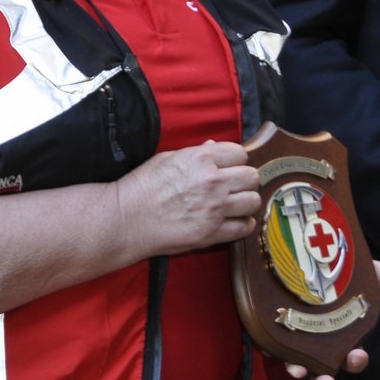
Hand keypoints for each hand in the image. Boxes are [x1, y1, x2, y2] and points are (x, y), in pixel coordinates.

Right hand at [112, 140, 260, 258]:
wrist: (126, 220)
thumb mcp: (167, 159)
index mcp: (200, 159)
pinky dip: (242, 224)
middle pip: (251, 176)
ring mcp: (214, 208)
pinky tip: (232, 221)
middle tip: (233, 186)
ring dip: (246, 202)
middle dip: (244, 180)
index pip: (239, 153)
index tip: (228, 167)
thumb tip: (214, 147)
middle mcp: (212, 182)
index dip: (234, 160)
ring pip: (253, 201)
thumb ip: (196, 153)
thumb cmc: (142, 187)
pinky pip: (245, 227)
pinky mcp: (212, 233)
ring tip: (234, 205)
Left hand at [284, 259, 379, 379]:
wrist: (294, 255)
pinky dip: (276, 354)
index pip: (351, 357)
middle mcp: (317, 342)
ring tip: (302, 374)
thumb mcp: (358, 272)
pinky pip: (272, 348)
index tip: (357, 356)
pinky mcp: (270, 331)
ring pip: (298, 366)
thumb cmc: (331, 270)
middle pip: (324, 371)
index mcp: (340, 334)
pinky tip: (279, 355)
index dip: (355, 362)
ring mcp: (293, 340)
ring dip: (301, 374)